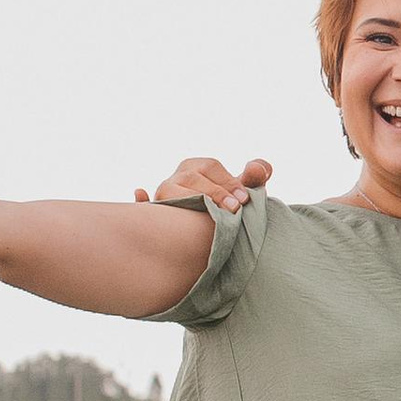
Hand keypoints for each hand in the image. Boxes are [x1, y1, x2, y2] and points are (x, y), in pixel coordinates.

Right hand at [132, 154, 271, 211]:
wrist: (209, 233)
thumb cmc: (227, 205)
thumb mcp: (242, 191)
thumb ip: (255, 177)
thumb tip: (260, 169)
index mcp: (195, 166)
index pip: (210, 168)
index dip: (229, 182)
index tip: (244, 199)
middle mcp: (175, 178)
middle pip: (192, 180)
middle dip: (215, 193)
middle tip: (235, 210)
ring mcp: (161, 196)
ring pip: (168, 194)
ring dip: (188, 201)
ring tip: (210, 212)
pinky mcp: (154, 214)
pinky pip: (142, 206)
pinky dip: (141, 200)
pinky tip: (140, 192)